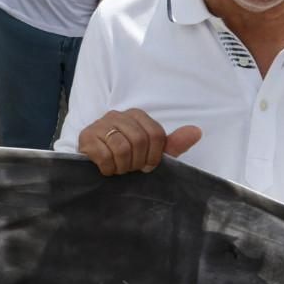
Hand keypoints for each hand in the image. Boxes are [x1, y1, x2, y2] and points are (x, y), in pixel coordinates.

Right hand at [78, 108, 201, 174]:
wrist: (96, 163)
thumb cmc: (128, 156)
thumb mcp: (153, 152)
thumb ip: (174, 144)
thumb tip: (197, 131)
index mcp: (137, 115)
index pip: (156, 134)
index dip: (155, 156)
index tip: (148, 165)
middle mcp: (118, 115)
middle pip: (140, 141)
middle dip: (138, 162)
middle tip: (132, 168)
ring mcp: (100, 124)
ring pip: (122, 148)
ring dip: (123, 166)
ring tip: (120, 168)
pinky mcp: (86, 136)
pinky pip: (104, 155)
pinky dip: (109, 168)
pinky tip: (107, 168)